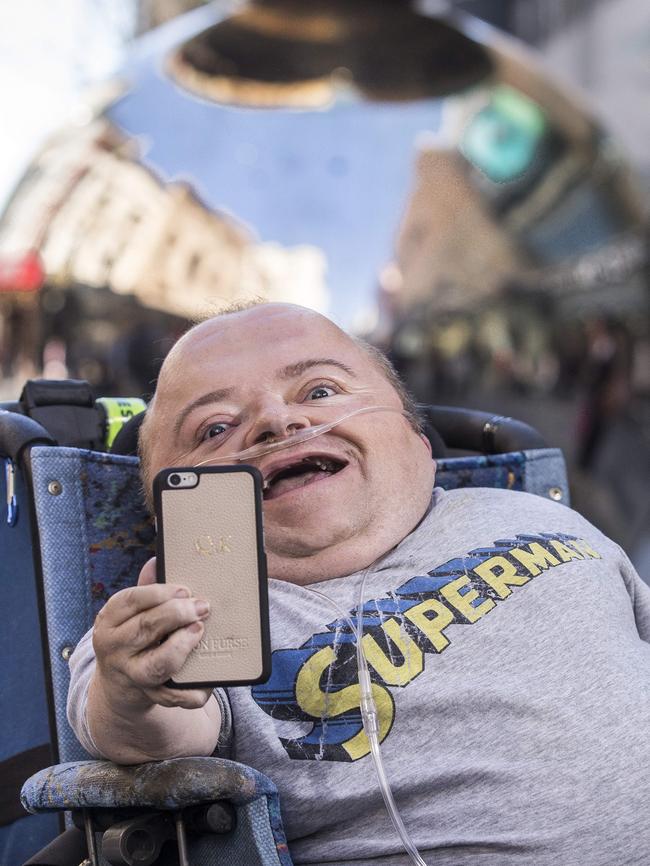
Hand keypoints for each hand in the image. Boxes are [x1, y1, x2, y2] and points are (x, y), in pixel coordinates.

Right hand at [92, 557, 212, 711]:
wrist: (119, 684)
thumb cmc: (133, 635)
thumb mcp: (131, 612)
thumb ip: (146, 589)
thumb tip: (156, 560)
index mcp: (109, 621)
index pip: (130, 601)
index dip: (159, 593)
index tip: (184, 589)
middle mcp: (115, 649)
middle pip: (146, 628)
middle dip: (178, 614)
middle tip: (203, 606)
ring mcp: (131, 675)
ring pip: (158, 665)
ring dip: (183, 646)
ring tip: (200, 631)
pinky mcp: (150, 696)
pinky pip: (174, 697)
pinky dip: (193, 691)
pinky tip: (207, 680)